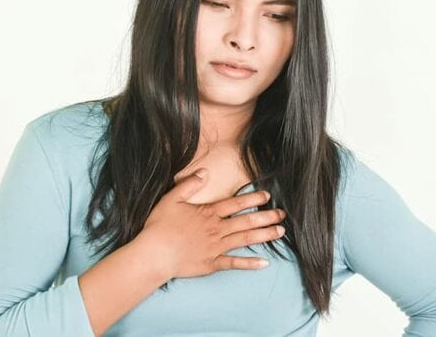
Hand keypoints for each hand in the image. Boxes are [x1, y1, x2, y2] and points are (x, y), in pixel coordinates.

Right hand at [135, 168, 286, 278]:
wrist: (153, 254)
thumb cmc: (160, 226)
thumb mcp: (171, 199)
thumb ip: (189, 184)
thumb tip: (204, 172)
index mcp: (208, 213)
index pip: (235, 204)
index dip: (252, 199)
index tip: (267, 196)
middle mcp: (216, 229)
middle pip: (246, 221)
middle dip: (266, 217)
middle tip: (282, 215)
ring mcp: (216, 248)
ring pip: (245, 240)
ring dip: (264, 236)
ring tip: (280, 232)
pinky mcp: (212, 264)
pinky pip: (234, 264)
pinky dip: (250, 264)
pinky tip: (264, 263)